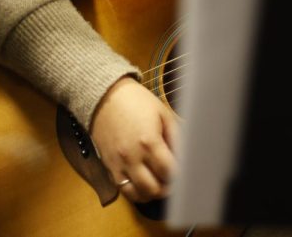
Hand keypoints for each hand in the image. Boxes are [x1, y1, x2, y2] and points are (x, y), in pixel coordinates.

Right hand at [90, 76, 178, 201]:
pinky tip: (144, 181)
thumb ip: (176, 136)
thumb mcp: (163, 114)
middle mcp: (132, 157)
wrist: (105, 96)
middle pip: (154, 189)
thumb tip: (186, 154)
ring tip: (160, 182)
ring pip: (137, 195)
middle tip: (174, 179)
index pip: (169, 171)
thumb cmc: (136, 102)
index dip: (180, 174)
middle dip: (168, 187)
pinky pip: (122, 189)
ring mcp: (118, 164)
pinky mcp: (108, 166)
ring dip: (151, 193)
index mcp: (148, 142)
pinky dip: (135, 190)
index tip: (185, 171)